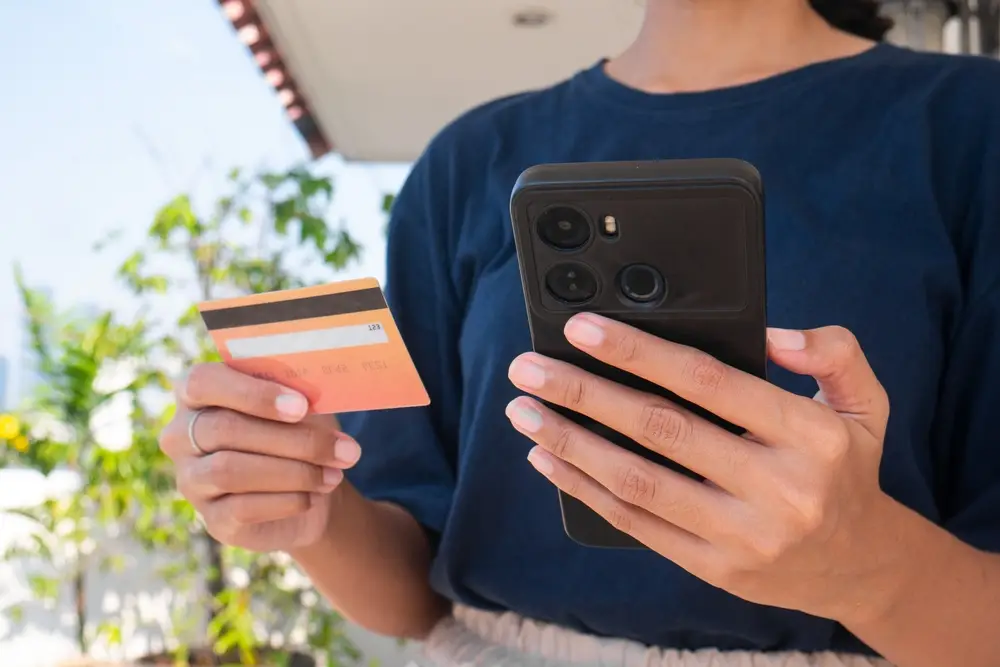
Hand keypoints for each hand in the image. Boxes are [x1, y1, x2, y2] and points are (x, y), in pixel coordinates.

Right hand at [159, 363, 361, 551]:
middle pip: (224, 429)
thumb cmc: (300, 431)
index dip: (252, 393)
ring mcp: (192, 480)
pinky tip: (314, 496)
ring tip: (333, 474)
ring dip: (293, 472)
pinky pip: (242, 508)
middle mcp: (181, 436)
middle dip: (291, 439)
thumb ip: (298, 393)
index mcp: (197, 392)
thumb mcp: (303, 405)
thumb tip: (311, 397)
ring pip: (230, 470)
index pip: (203, 382)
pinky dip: (287, 500)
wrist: (312, 488)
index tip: (301, 406)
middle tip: (343, 449)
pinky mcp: (212, 518)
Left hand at [506, 313, 901, 623]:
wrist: (857, 566)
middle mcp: (777, 488)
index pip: (709, 381)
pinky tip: (548, 460)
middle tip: (529, 368)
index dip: (640, 352)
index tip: (584, 329)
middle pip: (659, 429)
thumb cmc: (844, 470)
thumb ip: (833, 354)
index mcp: (809, 436)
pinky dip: (585, 490)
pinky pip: (638, 524)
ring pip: (638, 481)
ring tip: (524, 411)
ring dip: (570, 443)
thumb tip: (771, 333)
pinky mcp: (715, 568)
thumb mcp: (863, 404)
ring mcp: (742, 535)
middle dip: (583, 393)